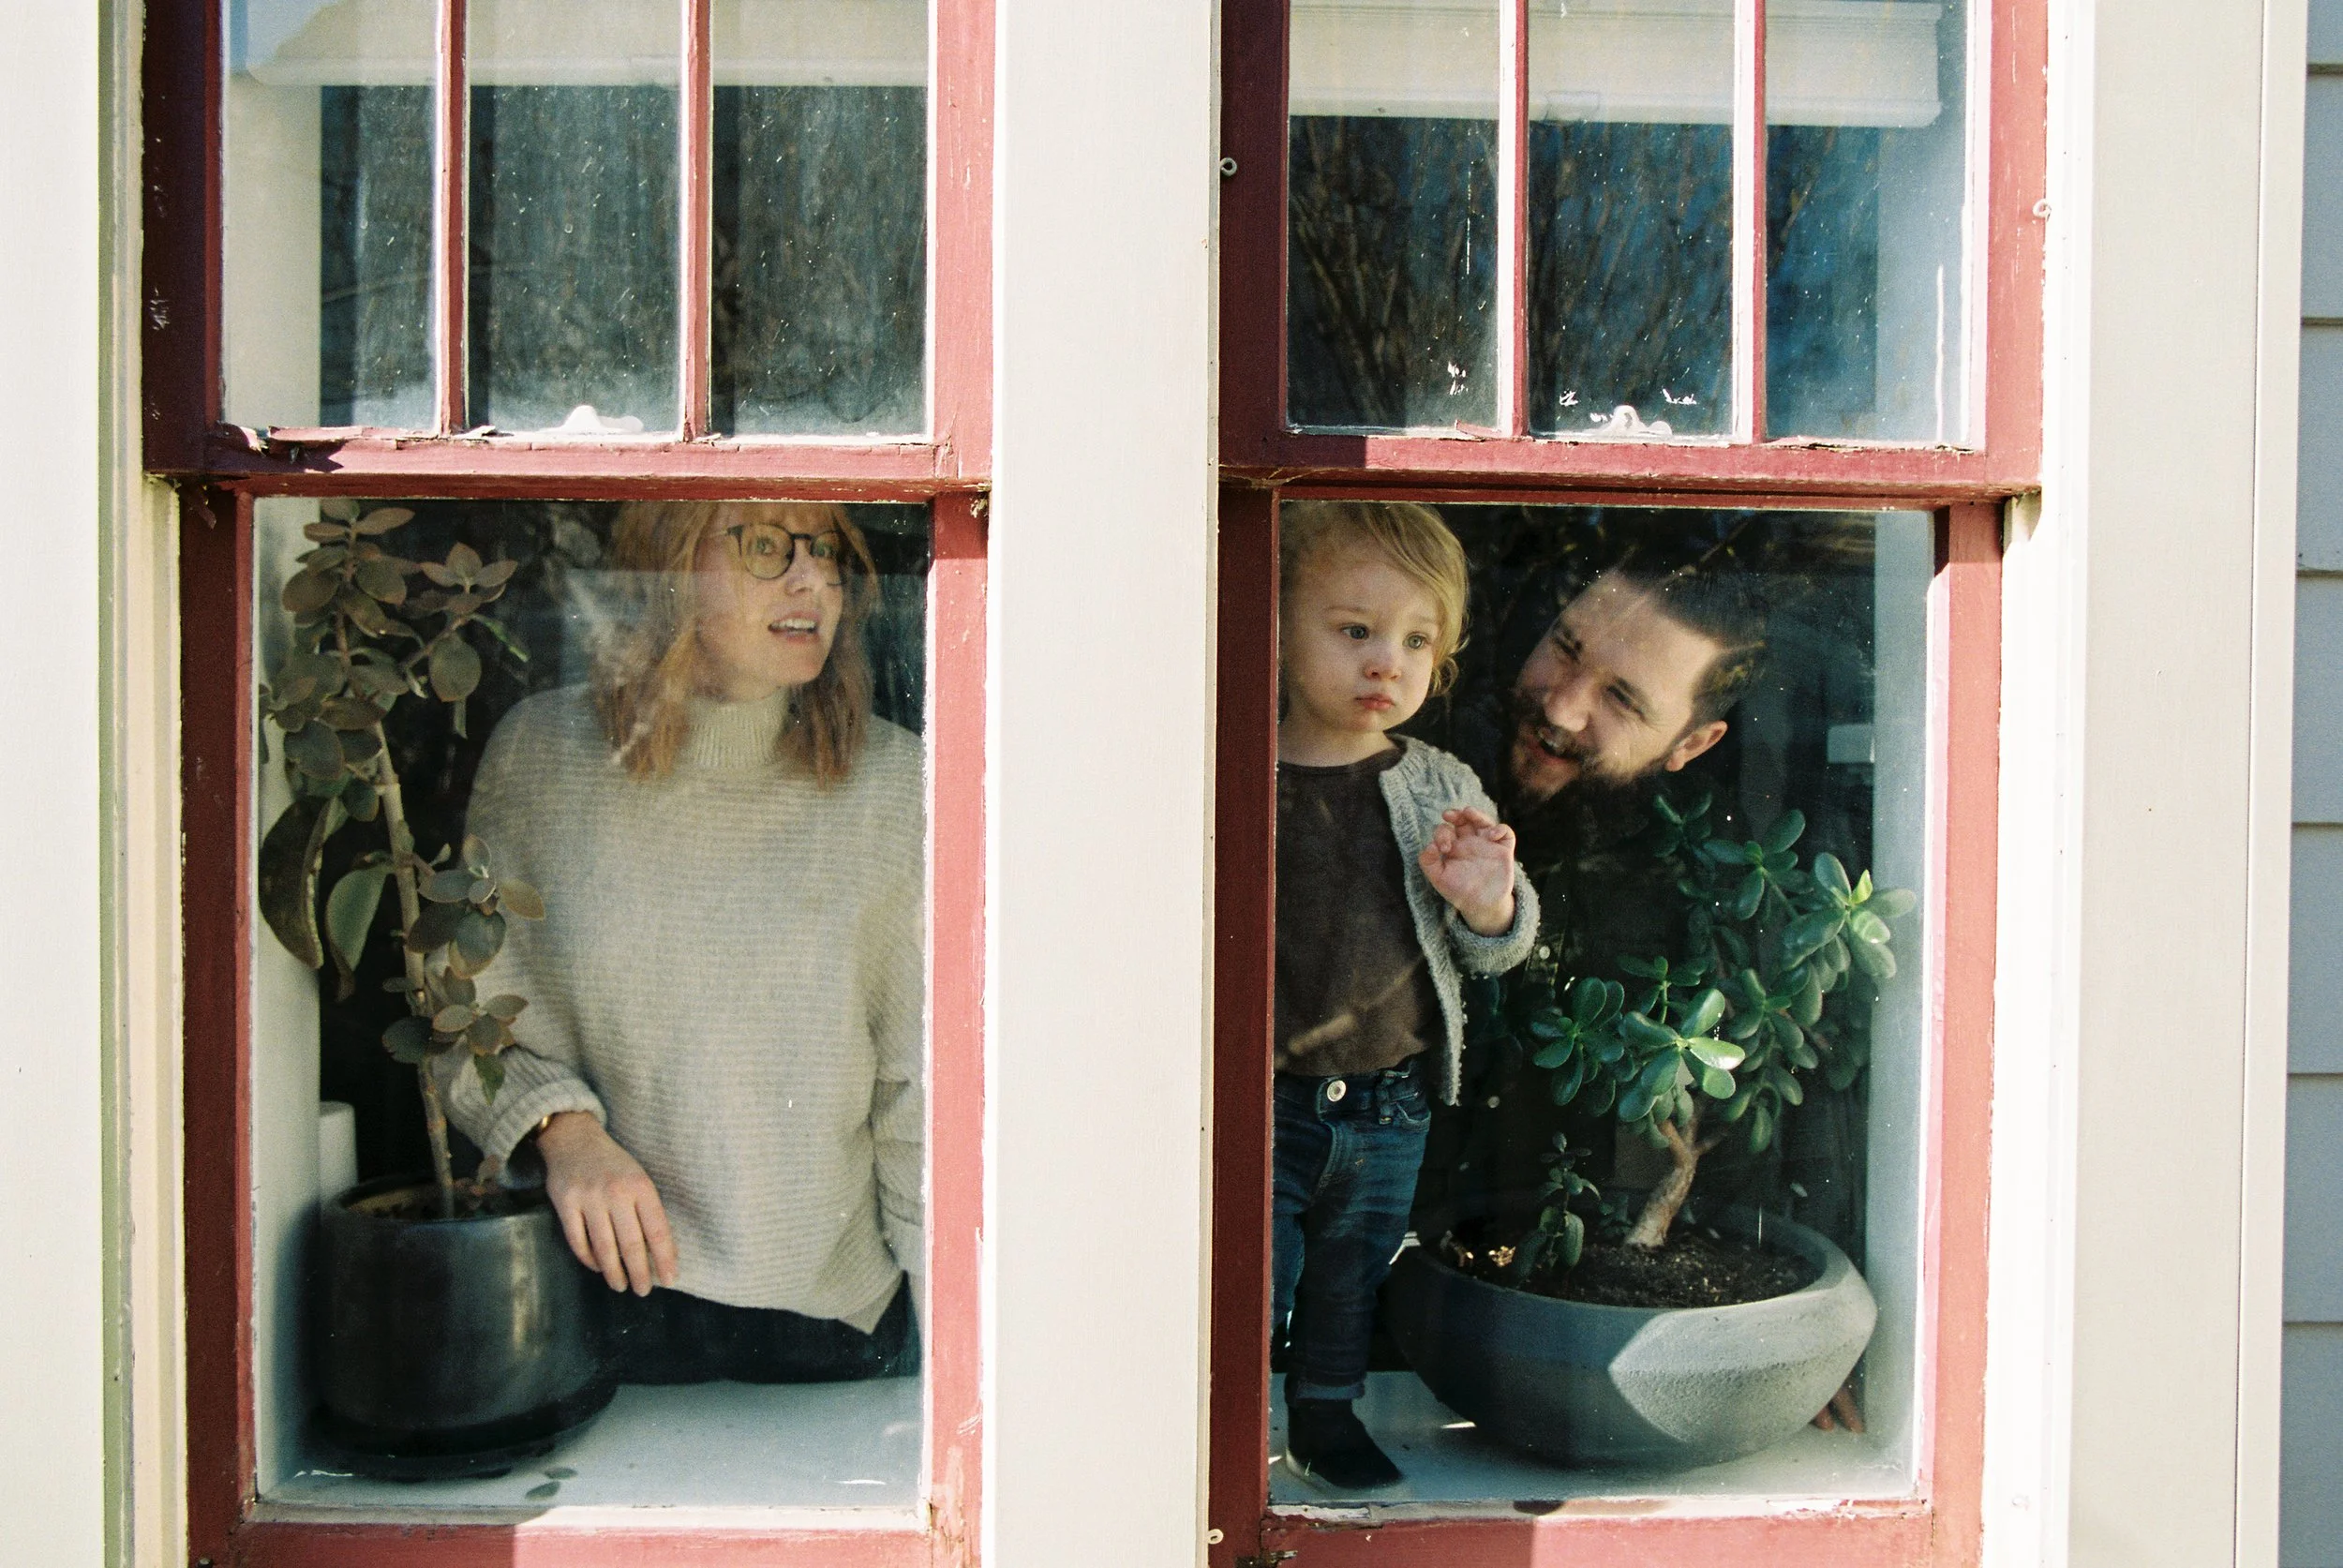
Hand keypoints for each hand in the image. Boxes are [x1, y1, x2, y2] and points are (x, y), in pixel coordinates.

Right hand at [537, 1111, 678, 1295]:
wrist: (574, 1139)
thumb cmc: (613, 1164)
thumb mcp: (638, 1178)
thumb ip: (647, 1209)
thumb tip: (659, 1251)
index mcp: (640, 1186)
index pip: (657, 1230)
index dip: (665, 1258)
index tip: (671, 1279)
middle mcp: (616, 1193)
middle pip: (631, 1244)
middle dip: (640, 1272)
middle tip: (644, 1291)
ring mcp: (588, 1199)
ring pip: (604, 1248)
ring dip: (613, 1272)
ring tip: (621, 1285)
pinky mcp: (565, 1204)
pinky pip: (578, 1241)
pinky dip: (589, 1259)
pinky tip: (597, 1268)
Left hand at [1419, 807, 1517, 936]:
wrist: (1481, 906)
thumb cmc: (1458, 891)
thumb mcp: (1438, 878)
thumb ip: (1428, 862)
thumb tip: (1429, 845)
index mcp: (1453, 846)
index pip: (1446, 831)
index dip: (1442, 834)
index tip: (1444, 848)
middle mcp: (1470, 842)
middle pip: (1464, 819)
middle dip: (1456, 814)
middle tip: (1448, 815)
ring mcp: (1487, 844)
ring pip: (1483, 821)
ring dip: (1476, 814)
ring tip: (1468, 812)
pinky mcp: (1503, 850)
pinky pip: (1506, 833)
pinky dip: (1500, 829)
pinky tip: (1491, 835)